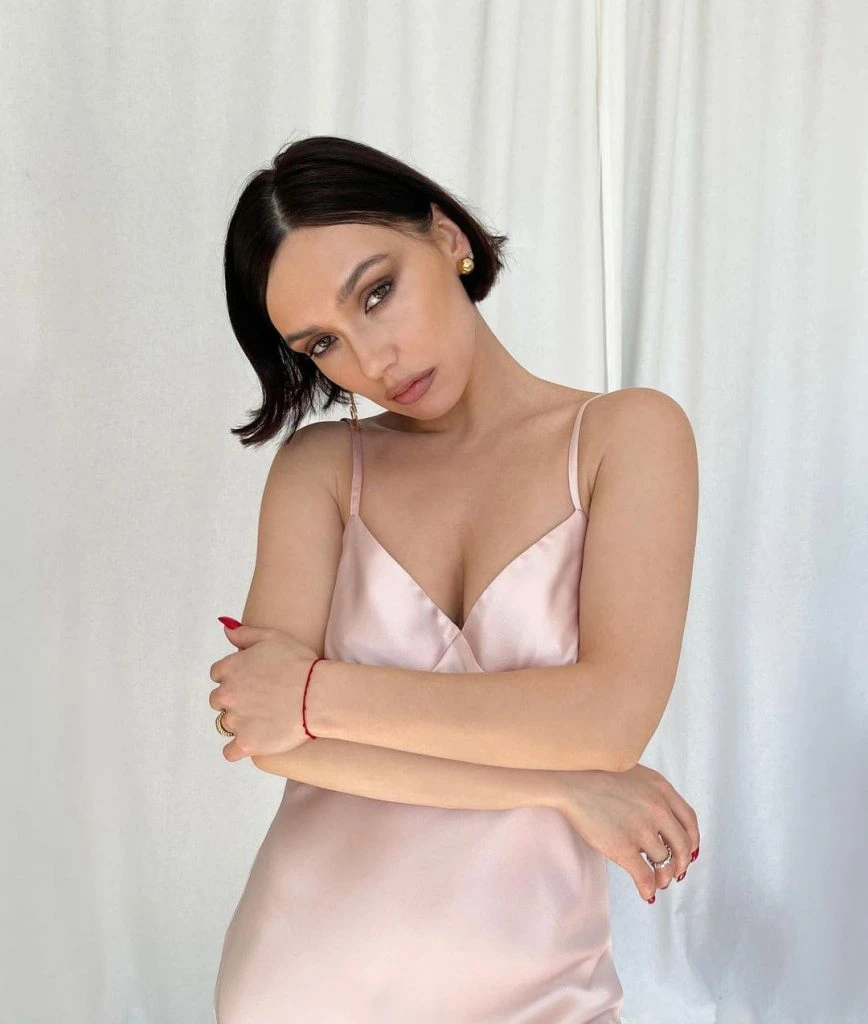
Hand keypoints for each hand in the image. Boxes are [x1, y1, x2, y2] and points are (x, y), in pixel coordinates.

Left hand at [208, 622, 321, 762]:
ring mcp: (235, 721)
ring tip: (263, 719)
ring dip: (239, 722)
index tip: (251, 681)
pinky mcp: (246, 743)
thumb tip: (225, 629)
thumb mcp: (272, 637)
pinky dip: (238, 748)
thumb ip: (244, 633)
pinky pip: (230, 752)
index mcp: (229, 668)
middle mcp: (226, 694)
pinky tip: (253, 741)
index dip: (234, 678)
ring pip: (225, 724)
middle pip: (218, 700)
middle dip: (234, 700)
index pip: (217, 674)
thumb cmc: (299, 663)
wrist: (317, 695)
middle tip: (258, 700)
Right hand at [552, 763, 699, 901]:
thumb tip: (665, 823)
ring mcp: (641, 829)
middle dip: (681, 863)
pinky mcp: (623, 847)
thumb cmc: (597, 774)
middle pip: (682, 845)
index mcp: (661, 788)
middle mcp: (657, 808)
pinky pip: (645, 876)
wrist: (570, 779)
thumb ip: (654, 793)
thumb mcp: (635, 774)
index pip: (689, 820)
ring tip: (657, 881)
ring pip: (664, 862)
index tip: (689, 851)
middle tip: (675, 872)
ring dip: (663, 876)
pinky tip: (647, 893)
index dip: (692, 840)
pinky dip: (649, 888)